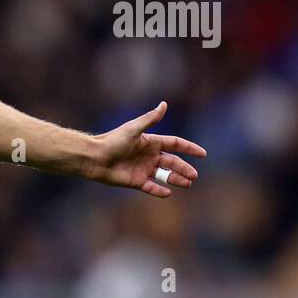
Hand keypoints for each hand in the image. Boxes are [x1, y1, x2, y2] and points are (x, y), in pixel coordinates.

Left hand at [87, 101, 205, 197]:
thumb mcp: (133, 129)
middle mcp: (148, 156)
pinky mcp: (135, 181)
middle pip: (172, 162)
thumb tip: (164, 104)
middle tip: (194, 176)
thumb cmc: (112, 141)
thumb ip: (150, 119)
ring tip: (188, 184)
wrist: (94, 157)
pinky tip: (168, 193)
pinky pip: (151, 187)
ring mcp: (143, 169)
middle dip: (184, 168)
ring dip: (176, 179)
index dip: (188, 148)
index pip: (175, 144)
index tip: (203, 154)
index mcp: (150, 142)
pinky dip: (159, 191)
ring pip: (164, 176)